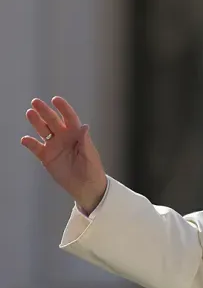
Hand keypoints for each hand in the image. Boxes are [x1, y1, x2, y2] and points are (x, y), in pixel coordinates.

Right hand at [21, 97, 107, 213]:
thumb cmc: (92, 170)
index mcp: (77, 134)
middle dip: (45, 111)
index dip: (63, 108)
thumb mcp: (90, 155)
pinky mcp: (46, 157)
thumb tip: (84, 126)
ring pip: (43, 131)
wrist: (86, 187)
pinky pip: (36, 148)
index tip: (56, 100)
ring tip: (30, 113)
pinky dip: (30, 143)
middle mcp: (64, 137)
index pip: (69, 118)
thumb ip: (85, 141)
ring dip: (36, 122)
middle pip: (53, 121)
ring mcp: (54, 146)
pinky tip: (25, 139)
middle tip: (36, 102)